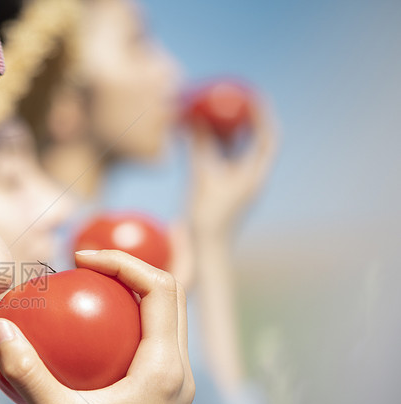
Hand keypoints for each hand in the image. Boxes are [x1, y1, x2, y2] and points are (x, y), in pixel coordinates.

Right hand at [0, 250, 193, 403]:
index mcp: (165, 370)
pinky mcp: (160, 401)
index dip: (125, 261)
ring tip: (85, 291)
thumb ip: (27, 370)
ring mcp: (173, 389)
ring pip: (161, 323)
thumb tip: (0, 326)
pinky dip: (121, 330)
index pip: (162, 289)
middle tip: (84, 266)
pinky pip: (146, 348)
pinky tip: (82, 339)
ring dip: (130, 299)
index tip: (81, 258)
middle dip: (131, 272)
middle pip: (169, 299)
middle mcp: (178, 374)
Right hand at [186, 95, 278, 240]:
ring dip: (227, 130)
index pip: (267, 137)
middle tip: (231, 98)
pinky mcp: (222, 188)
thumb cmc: (208, 219)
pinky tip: (200, 135)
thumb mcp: (202, 177)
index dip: (262, 114)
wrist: (206, 250)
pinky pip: (220, 160)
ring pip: (236, 150)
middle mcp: (249, 177)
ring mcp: (236, 183)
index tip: (252, 96)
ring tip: (214, 111)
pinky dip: (213, 145)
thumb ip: (199, 146)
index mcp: (255, 174)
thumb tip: (194, 118)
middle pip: (253, 139)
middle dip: (243, 118)